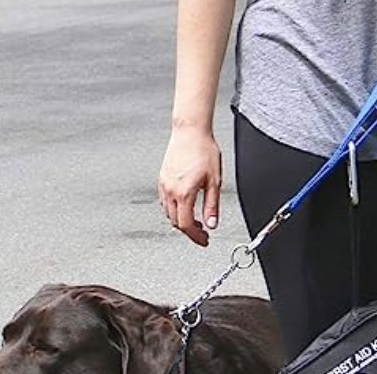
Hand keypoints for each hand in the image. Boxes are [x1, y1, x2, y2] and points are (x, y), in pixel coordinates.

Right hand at [157, 125, 220, 246]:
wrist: (190, 131)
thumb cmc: (203, 150)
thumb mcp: (214, 182)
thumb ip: (212, 206)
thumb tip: (212, 224)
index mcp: (183, 193)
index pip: (185, 225)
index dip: (195, 237)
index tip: (204, 240)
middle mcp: (170, 190)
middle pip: (176, 222)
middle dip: (189, 231)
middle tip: (202, 232)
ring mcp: (164, 184)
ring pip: (168, 213)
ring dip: (181, 221)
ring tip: (195, 221)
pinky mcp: (162, 178)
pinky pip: (165, 202)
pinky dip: (174, 210)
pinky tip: (185, 207)